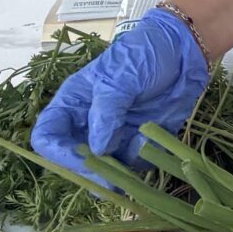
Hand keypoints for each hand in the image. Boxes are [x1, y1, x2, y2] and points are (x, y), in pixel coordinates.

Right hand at [30, 6, 209, 177]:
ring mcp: (115, 135)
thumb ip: (106, 111)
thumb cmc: (145, 53)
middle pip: (76, 161)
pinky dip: (145, 157)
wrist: (184, 49)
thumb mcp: (120, 77)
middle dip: (91, 173)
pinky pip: (137, 162)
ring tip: (139, 147)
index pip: (48, 135)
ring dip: (121, 168)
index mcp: (73, 103)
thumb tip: (98, 149)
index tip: (80, 161)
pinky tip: (153, 139)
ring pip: (107, 168)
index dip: (58, 153)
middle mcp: (89, 124)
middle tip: (110, 182)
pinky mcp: (140, 140)